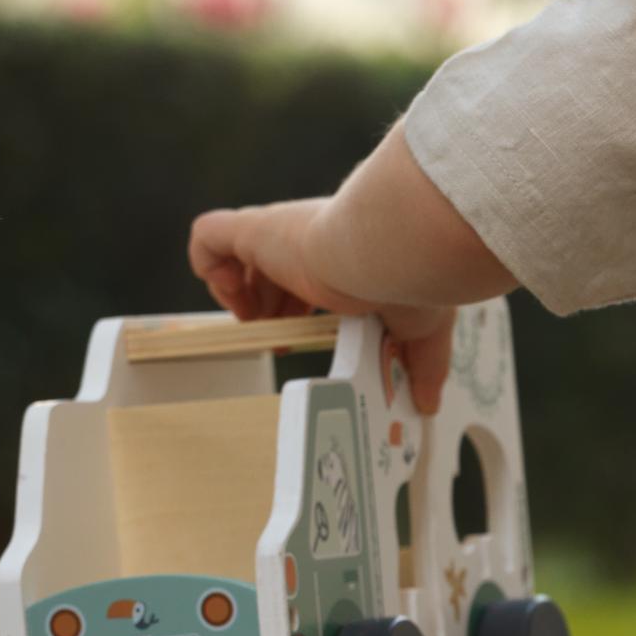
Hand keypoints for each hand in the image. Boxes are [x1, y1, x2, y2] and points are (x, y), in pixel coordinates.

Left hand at [189, 199, 455, 411]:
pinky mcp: (253, 230)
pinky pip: (207, 235)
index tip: (302, 335)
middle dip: (265, 307)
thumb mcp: (423, 331)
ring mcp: (277, 234)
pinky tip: (238, 296)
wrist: (392, 251)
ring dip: (237, 294)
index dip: (295, 305)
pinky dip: (209, 267)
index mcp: (340, 254)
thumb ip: (424, 366)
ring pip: (234, 253)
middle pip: (266, 269)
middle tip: (277, 337)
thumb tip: (428, 405)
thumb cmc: (412, 280)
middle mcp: (305, 239)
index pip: (305, 273)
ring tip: (254, 322)